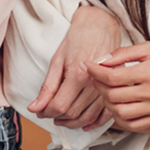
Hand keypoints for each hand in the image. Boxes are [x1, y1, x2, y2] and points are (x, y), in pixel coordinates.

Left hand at [29, 4, 122, 128]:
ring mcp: (106, 87)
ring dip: (73, 123)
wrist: (100, 25)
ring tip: (62, 120)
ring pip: (88, 117)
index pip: (59, 106)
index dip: (46, 113)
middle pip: (73, 113)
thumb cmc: (78, 39)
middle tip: (48, 114)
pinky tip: (85, 124)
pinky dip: (94, 122)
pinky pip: (106, 114)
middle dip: (57, 118)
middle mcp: (94, 84)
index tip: (40, 112)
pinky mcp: (114, 87)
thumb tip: (35, 107)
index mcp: (78, 75)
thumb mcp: (57, 60)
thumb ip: (47, 87)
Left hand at [87, 43, 149, 129]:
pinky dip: (120, 118)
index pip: (112, 77)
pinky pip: (133, 124)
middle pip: (113, 96)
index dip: (95, 72)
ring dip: (107, 104)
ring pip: (120, 113)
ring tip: (107, 92)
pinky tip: (118, 106)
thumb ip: (124, 53)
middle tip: (96, 78)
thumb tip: (101, 60)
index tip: (88, 67)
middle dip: (98, 87)